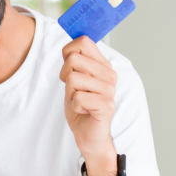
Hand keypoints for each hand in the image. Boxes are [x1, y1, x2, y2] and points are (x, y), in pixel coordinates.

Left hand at [59, 36, 117, 175]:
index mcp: (103, 65)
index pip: (83, 41)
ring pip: (73, 78)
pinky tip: (84, 111)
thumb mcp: (74, 80)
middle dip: (65, 76)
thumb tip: (70, 45)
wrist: (88, 135)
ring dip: (70, 93)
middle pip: (73, 59)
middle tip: (74, 90)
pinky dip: (74, 106)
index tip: (69, 69)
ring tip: (80, 102)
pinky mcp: (106, 105)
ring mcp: (109, 90)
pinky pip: (78, 97)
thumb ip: (75, 62)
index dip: (68, 53)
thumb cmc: (80, 106)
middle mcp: (109, 75)